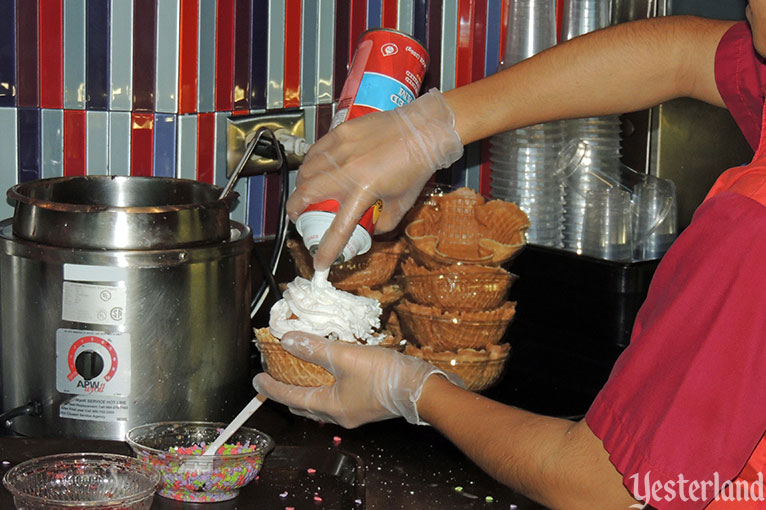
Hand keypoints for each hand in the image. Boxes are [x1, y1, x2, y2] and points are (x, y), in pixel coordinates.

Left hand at [252, 331, 463, 427]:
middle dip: (287, 394)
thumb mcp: (345, 356)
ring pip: (320, 404)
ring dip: (306, 391)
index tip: (257, 380)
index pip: (292, 398)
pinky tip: (328, 375)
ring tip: (296, 375)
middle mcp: (339, 415)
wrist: (421, 389)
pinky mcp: (366, 405)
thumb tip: (287, 340)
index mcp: (331, 407)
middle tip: (273, 380)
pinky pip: (335, 399)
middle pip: (304, 406)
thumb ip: (315, 348)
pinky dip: (324, 388)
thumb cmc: (384, 375)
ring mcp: (354, 413)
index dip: (273, 388)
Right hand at [286, 88, 463, 269]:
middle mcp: (347, 171)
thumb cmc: (416, 166)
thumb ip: (384, 222)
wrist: (422, 130)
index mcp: (364, 191)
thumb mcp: (403, 203)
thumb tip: (369, 230)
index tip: (320, 263)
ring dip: (300, 186)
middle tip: (298, 217)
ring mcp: (340, 150)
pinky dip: (309, 164)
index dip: (326, 250)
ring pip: (305, 172)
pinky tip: (313, 170)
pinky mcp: (340, 134)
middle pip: (305, 195)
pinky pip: (314, 152)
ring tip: (304, 193)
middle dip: (295, 210)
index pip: (338, 229)